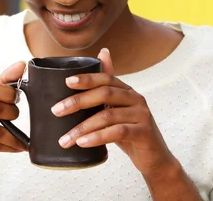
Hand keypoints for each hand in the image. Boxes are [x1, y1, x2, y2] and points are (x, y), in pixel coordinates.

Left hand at [51, 49, 176, 178]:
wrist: (156, 159)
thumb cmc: (131, 133)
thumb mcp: (117, 110)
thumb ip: (106, 89)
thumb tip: (102, 52)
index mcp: (127, 91)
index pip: (106, 78)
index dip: (87, 78)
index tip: (67, 81)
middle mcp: (136, 99)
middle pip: (105, 93)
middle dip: (78, 101)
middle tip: (56, 110)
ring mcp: (142, 115)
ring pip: (108, 116)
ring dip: (82, 127)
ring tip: (65, 138)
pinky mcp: (144, 133)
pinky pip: (118, 132)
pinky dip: (97, 137)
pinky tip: (83, 143)